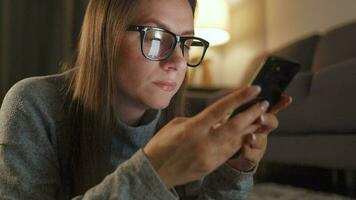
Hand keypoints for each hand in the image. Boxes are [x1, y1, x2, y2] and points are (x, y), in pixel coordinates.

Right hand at [143, 86, 267, 187]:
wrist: (155, 173)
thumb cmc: (161, 145)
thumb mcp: (176, 125)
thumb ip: (198, 119)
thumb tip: (214, 118)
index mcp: (193, 129)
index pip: (221, 109)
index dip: (239, 98)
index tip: (253, 89)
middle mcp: (204, 143)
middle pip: (236, 126)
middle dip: (253, 113)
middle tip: (263, 102)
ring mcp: (210, 156)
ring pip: (238, 139)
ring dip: (252, 126)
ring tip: (261, 116)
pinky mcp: (212, 166)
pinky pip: (232, 151)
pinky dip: (241, 140)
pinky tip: (248, 132)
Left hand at [227, 95, 291, 170]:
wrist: (234, 154)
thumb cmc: (237, 130)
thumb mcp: (239, 116)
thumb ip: (246, 106)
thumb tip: (247, 88)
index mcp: (258, 117)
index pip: (271, 107)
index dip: (280, 103)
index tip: (286, 98)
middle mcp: (261, 130)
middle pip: (271, 123)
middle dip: (267, 119)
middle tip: (260, 117)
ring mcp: (258, 144)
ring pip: (261, 139)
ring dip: (256, 137)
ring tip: (250, 136)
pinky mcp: (252, 156)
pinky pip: (252, 154)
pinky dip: (247, 151)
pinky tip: (243, 148)